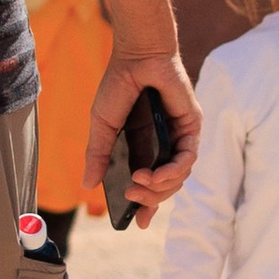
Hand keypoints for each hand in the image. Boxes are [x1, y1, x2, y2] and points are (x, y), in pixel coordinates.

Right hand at [84, 51, 202, 228]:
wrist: (137, 57)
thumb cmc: (118, 86)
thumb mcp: (102, 126)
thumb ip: (98, 155)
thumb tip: (86, 185)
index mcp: (143, 149)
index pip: (151, 185)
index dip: (146, 205)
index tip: (137, 222)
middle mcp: (164, 146)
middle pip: (165, 186)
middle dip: (149, 198)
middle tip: (131, 196)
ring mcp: (179, 138)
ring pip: (179, 177)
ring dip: (160, 187)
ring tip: (139, 184)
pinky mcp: (191, 127)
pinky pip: (188, 159)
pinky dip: (173, 171)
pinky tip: (156, 175)